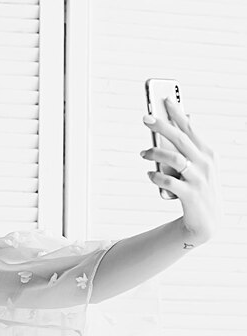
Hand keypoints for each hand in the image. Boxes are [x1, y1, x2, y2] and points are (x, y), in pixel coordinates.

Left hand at [140, 96, 220, 244]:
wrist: (206, 222)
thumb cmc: (198, 189)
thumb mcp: (199, 166)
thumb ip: (190, 146)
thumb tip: (183, 120)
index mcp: (208, 153)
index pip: (190, 128)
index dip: (177, 113)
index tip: (164, 99)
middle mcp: (205, 164)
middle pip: (180, 139)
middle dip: (162, 126)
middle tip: (145, 117)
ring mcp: (199, 179)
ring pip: (174, 159)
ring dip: (155, 153)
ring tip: (143, 153)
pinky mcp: (190, 195)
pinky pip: (169, 182)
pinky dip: (156, 177)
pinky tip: (149, 174)